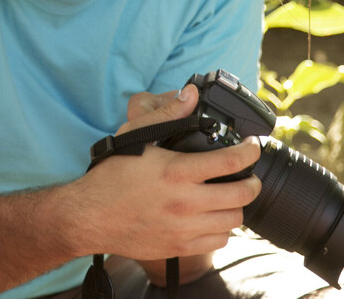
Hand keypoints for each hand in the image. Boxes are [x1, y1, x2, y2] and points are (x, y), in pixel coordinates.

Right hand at [72, 84, 260, 261]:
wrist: (90, 216)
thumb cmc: (112, 173)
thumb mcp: (136, 135)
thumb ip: (168, 115)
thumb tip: (191, 95)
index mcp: (177, 171)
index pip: (231, 162)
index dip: (250, 151)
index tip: (253, 145)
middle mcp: (185, 203)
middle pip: (241, 195)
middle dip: (252, 181)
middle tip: (249, 173)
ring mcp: (184, 229)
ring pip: (233, 221)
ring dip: (237, 205)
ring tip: (231, 193)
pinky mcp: (179, 247)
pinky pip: (218, 241)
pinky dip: (222, 228)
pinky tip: (213, 215)